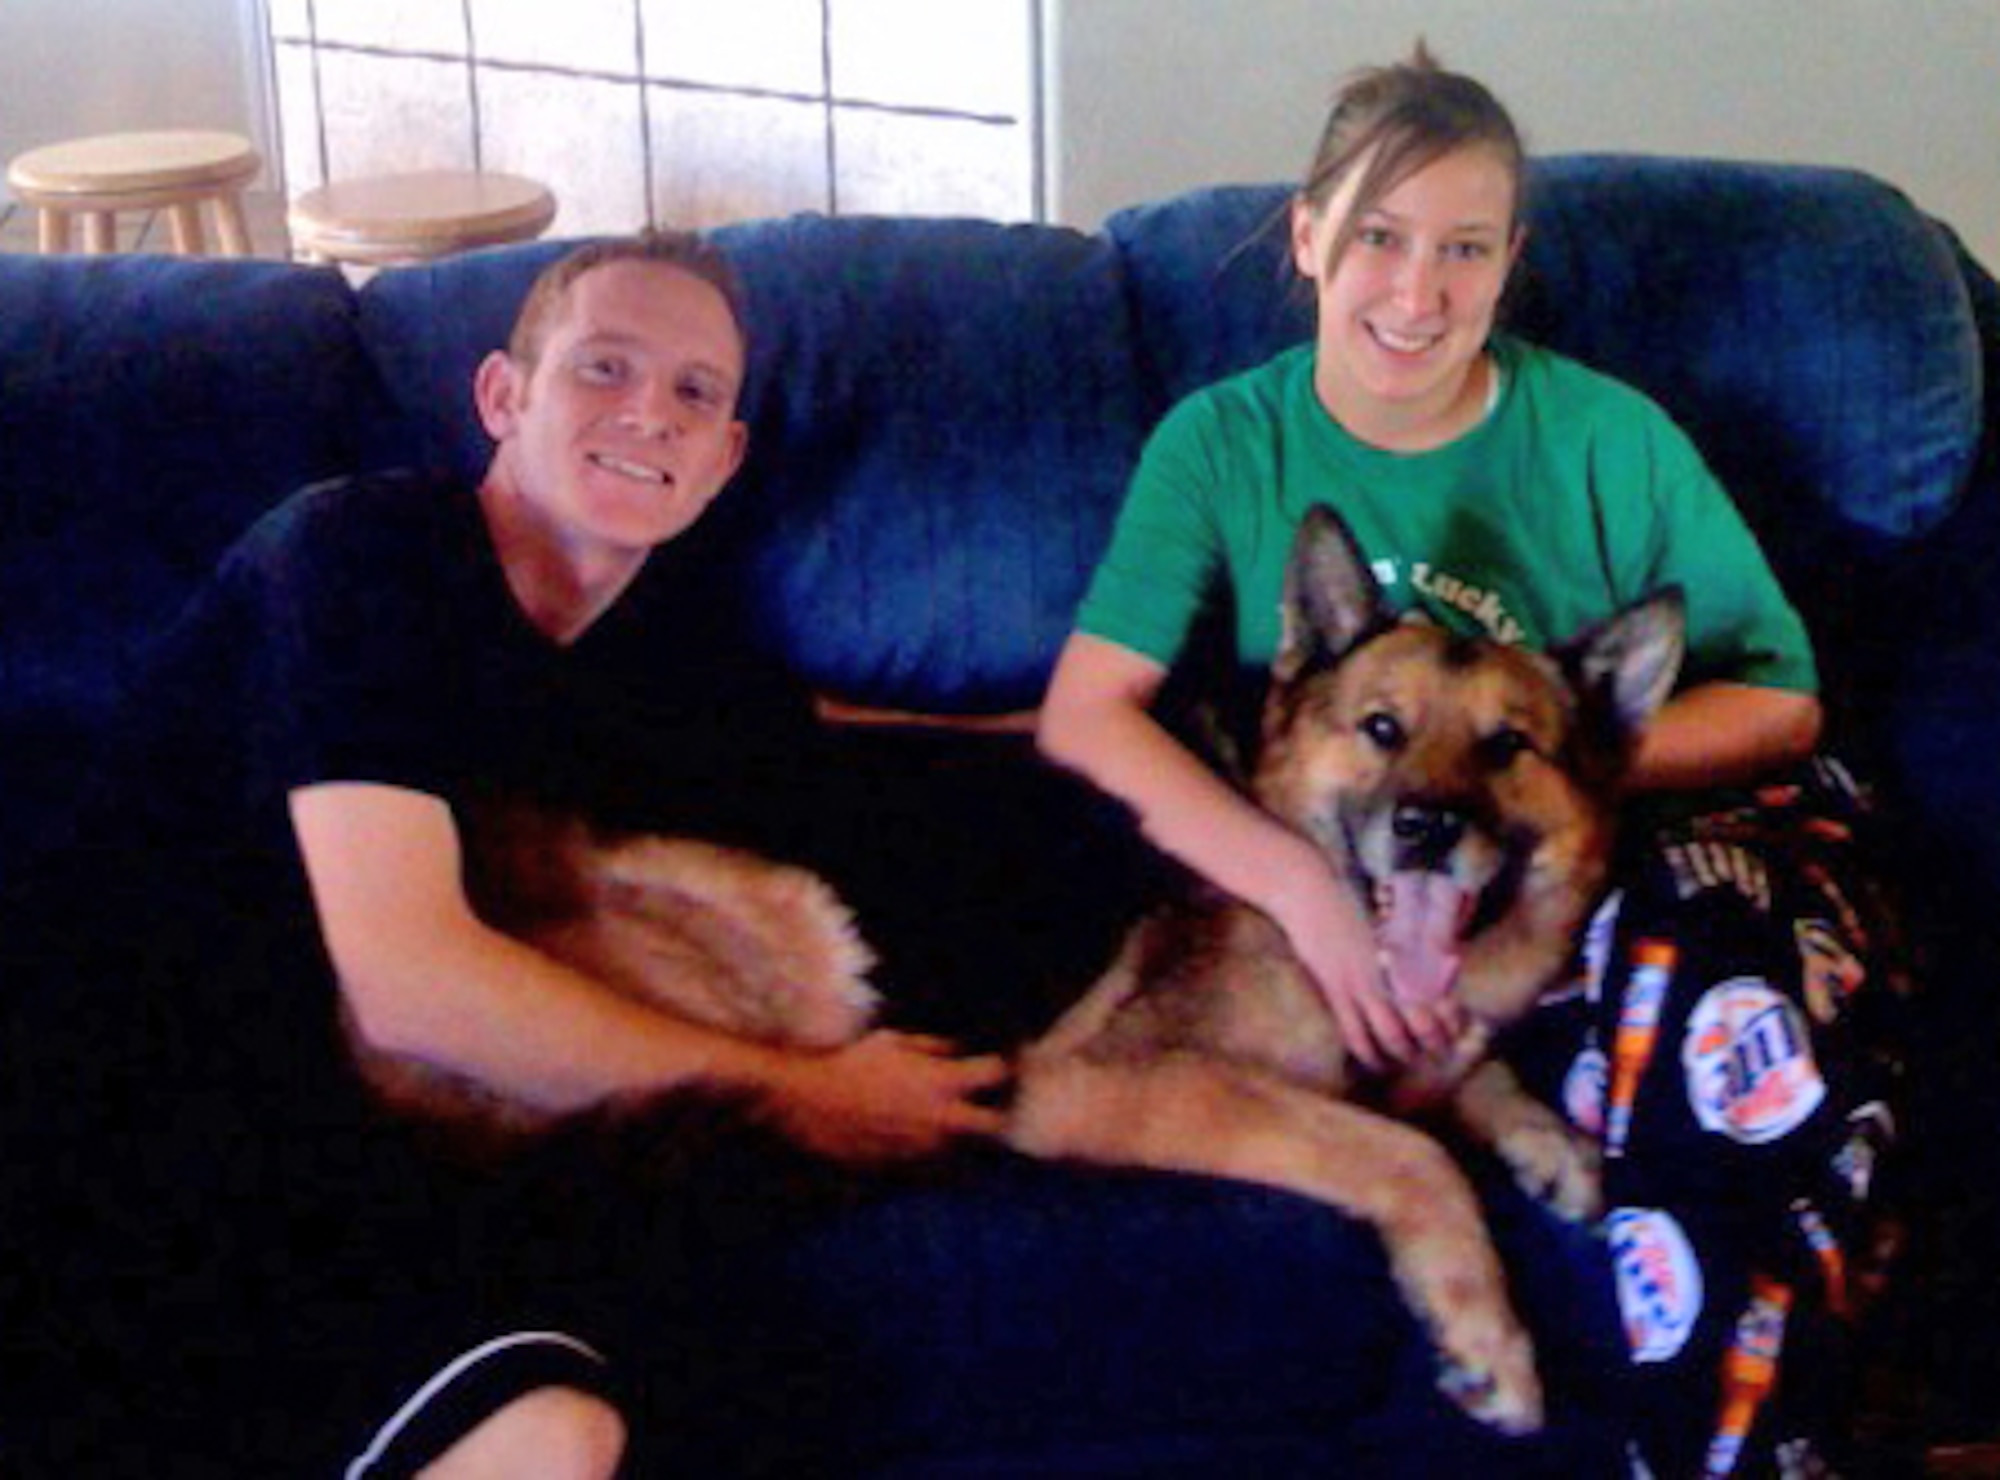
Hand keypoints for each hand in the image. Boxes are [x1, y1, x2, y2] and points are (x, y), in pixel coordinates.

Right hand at [761, 1030, 1009, 1164]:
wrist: (807, 1101)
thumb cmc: (849, 1062)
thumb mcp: (892, 1041)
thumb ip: (932, 1048)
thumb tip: (957, 1053)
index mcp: (941, 1080)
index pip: (995, 1073)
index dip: (1003, 1067)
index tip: (998, 1067)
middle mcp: (940, 1118)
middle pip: (995, 1126)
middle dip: (998, 1116)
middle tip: (989, 1109)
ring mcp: (923, 1148)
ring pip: (965, 1152)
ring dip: (963, 1140)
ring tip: (951, 1127)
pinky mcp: (903, 1169)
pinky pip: (932, 1169)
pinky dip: (934, 1158)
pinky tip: (922, 1145)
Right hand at [1269, 857, 1463, 1071]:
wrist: (1310, 892)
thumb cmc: (1349, 905)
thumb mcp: (1385, 927)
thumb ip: (1406, 953)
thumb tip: (1430, 977)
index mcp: (1408, 954)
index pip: (1442, 997)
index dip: (1452, 1020)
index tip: (1456, 1031)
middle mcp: (1391, 971)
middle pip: (1424, 1023)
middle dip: (1434, 1045)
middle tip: (1437, 1055)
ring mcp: (1363, 982)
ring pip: (1392, 1034)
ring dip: (1403, 1054)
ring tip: (1406, 1060)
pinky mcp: (1336, 989)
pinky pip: (1355, 1034)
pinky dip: (1368, 1053)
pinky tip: (1374, 1062)